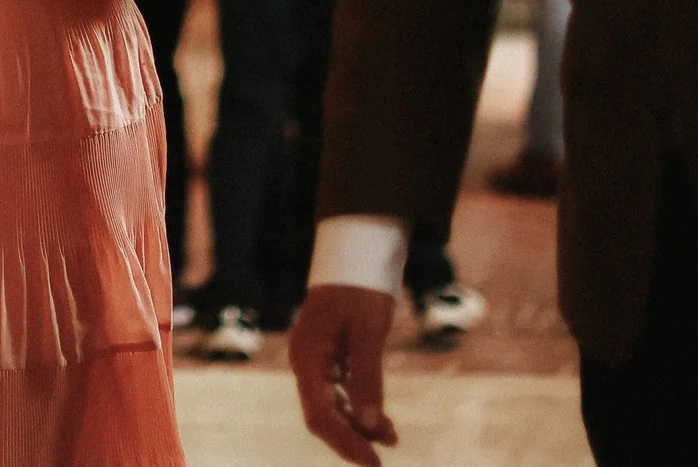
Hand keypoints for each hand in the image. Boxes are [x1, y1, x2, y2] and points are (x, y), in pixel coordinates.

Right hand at [290, 284, 399, 464]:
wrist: (355, 253)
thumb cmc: (359, 288)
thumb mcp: (368, 333)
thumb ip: (367, 379)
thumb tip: (369, 424)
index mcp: (307, 357)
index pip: (320, 414)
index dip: (345, 441)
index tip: (373, 460)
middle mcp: (306, 363)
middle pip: (322, 416)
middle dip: (351, 438)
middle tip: (379, 459)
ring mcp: (316, 361)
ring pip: (333, 406)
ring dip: (359, 425)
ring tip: (391, 438)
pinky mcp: (330, 357)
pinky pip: (340, 392)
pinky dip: (360, 407)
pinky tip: (382, 421)